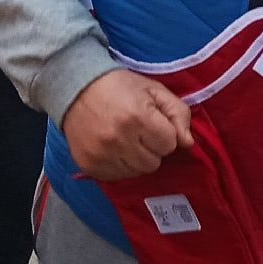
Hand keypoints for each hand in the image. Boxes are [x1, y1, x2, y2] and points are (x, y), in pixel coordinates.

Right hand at [62, 68, 192, 179]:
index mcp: (138, 117)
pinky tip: (112, 148)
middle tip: (138, 132)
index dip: (164, 133)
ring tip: (125, 139)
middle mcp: (119, 139)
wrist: (74, 88)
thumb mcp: (153, 90)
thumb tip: (188, 143)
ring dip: (136, 159)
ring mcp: (102, 155)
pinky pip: (117, 177)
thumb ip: (178, 113)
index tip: (151, 122)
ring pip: (136, 172)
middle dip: (151, 148)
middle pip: (154, 162)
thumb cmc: (119, 87)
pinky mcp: (89, 166)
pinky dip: (119, 166)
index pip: (169, 145)